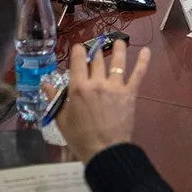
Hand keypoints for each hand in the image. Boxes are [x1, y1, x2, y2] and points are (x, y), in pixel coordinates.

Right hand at [45, 42, 150, 163]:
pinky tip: (146, 51)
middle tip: (96, 46)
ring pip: (117, 61)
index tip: (79, 47)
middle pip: (97, 59)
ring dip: (118, 48)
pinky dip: (143, 61)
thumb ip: (54, 99)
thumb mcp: (61, 119)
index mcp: (78, 88)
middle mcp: (97, 82)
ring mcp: (115, 86)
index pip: (78, 61)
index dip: (78, 50)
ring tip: (119, 41)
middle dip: (96, 50)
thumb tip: (45, 84)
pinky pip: (138, 74)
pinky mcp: (129, 93)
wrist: (105, 151)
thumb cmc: (80, 137)